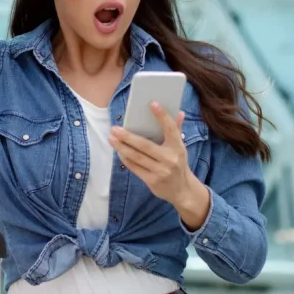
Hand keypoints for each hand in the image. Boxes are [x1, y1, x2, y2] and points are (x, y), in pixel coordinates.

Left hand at [109, 103, 208, 227]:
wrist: (182, 190)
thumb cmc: (178, 163)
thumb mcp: (180, 148)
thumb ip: (177, 130)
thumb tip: (180, 112)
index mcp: (178, 147)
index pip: (170, 128)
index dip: (162, 116)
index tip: (152, 103)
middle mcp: (170, 159)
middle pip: (145, 145)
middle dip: (128, 136)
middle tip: (115, 128)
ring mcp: (161, 171)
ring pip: (137, 157)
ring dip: (122, 147)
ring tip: (111, 138)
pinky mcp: (152, 181)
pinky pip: (135, 168)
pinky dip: (125, 159)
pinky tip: (118, 151)